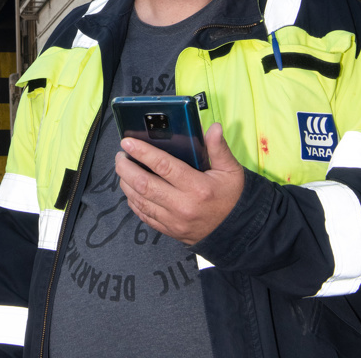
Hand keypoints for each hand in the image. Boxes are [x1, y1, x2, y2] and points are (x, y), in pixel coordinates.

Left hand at [115, 123, 244, 244]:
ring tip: (123, 168)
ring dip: (126, 183)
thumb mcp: (231, 170)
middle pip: (144, 184)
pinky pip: (144, 215)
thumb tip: (212, 127)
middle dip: (126, 167)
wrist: (239, 232)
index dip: (142, 152)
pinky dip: (133, 200)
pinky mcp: (170, 231)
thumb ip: (218, 148)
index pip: (163, 166)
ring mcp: (174, 222)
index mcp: (197, 188)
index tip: (128, 141)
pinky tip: (130, 188)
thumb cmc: (233, 197)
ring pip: (140, 200)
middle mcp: (182, 206)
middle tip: (121, 155)